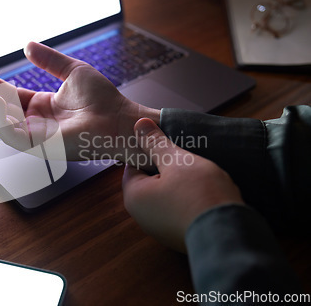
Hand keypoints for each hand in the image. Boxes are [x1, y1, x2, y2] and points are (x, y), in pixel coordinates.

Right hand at [0, 42, 159, 160]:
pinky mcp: (40, 146)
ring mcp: (37, 135)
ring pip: (3, 125)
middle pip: (3, 109)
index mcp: (43, 105)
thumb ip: (49, 60)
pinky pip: (12, 136)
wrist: (117, 117)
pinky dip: (0, 122)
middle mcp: (37, 122)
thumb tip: (27, 45)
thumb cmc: (101, 97)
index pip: (12, 95)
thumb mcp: (71, 71)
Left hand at [122, 118, 243, 251]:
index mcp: (134, 197)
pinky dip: (189, 202)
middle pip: (150, 181)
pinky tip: (205, 194)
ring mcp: (160, 230)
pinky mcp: (179, 237)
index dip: (151, 152)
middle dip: (167, 169)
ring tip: (199, 176)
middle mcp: (142, 217)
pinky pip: (179, 212)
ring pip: (166, 196)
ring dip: (180, 185)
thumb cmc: (199, 194)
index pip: (134, 165)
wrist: (228, 235)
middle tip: (187, 159)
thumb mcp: (176, 160)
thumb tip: (138, 124)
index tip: (168, 146)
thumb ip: (156, 142)